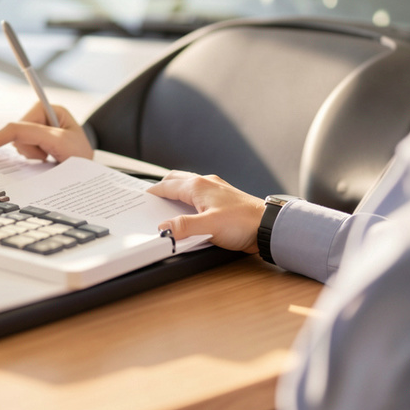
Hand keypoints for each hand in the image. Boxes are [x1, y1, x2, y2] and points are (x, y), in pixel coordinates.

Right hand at [0, 102, 93, 162]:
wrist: (92, 176)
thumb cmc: (84, 157)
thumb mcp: (62, 144)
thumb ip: (35, 137)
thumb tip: (12, 137)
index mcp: (50, 110)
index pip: (16, 126)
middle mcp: (43, 117)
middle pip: (16, 136)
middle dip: (30, 150)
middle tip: (50, 157)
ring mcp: (39, 131)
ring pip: (18, 146)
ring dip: (32, 155)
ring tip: (52, 159)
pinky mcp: (37, 143)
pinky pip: (22, 151)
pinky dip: (31, 158)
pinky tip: (47, 160)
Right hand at [146, 171, 263, 252]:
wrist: (267, 226)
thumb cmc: (242, 223)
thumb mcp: (209, 227)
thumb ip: (183, 227)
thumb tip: (163, 229)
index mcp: (198, 187)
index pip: (167, 186)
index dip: (153, 192)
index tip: (141, 197)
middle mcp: (206, 184)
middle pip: (177, 180)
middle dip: (162, 185)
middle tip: (151, 196)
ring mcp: (216, 189)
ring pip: (189, 185)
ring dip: (176, 189)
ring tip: (167, 200)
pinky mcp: (224, 199)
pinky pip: (199, 193)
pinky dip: (188, 197)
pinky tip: (190, 208)